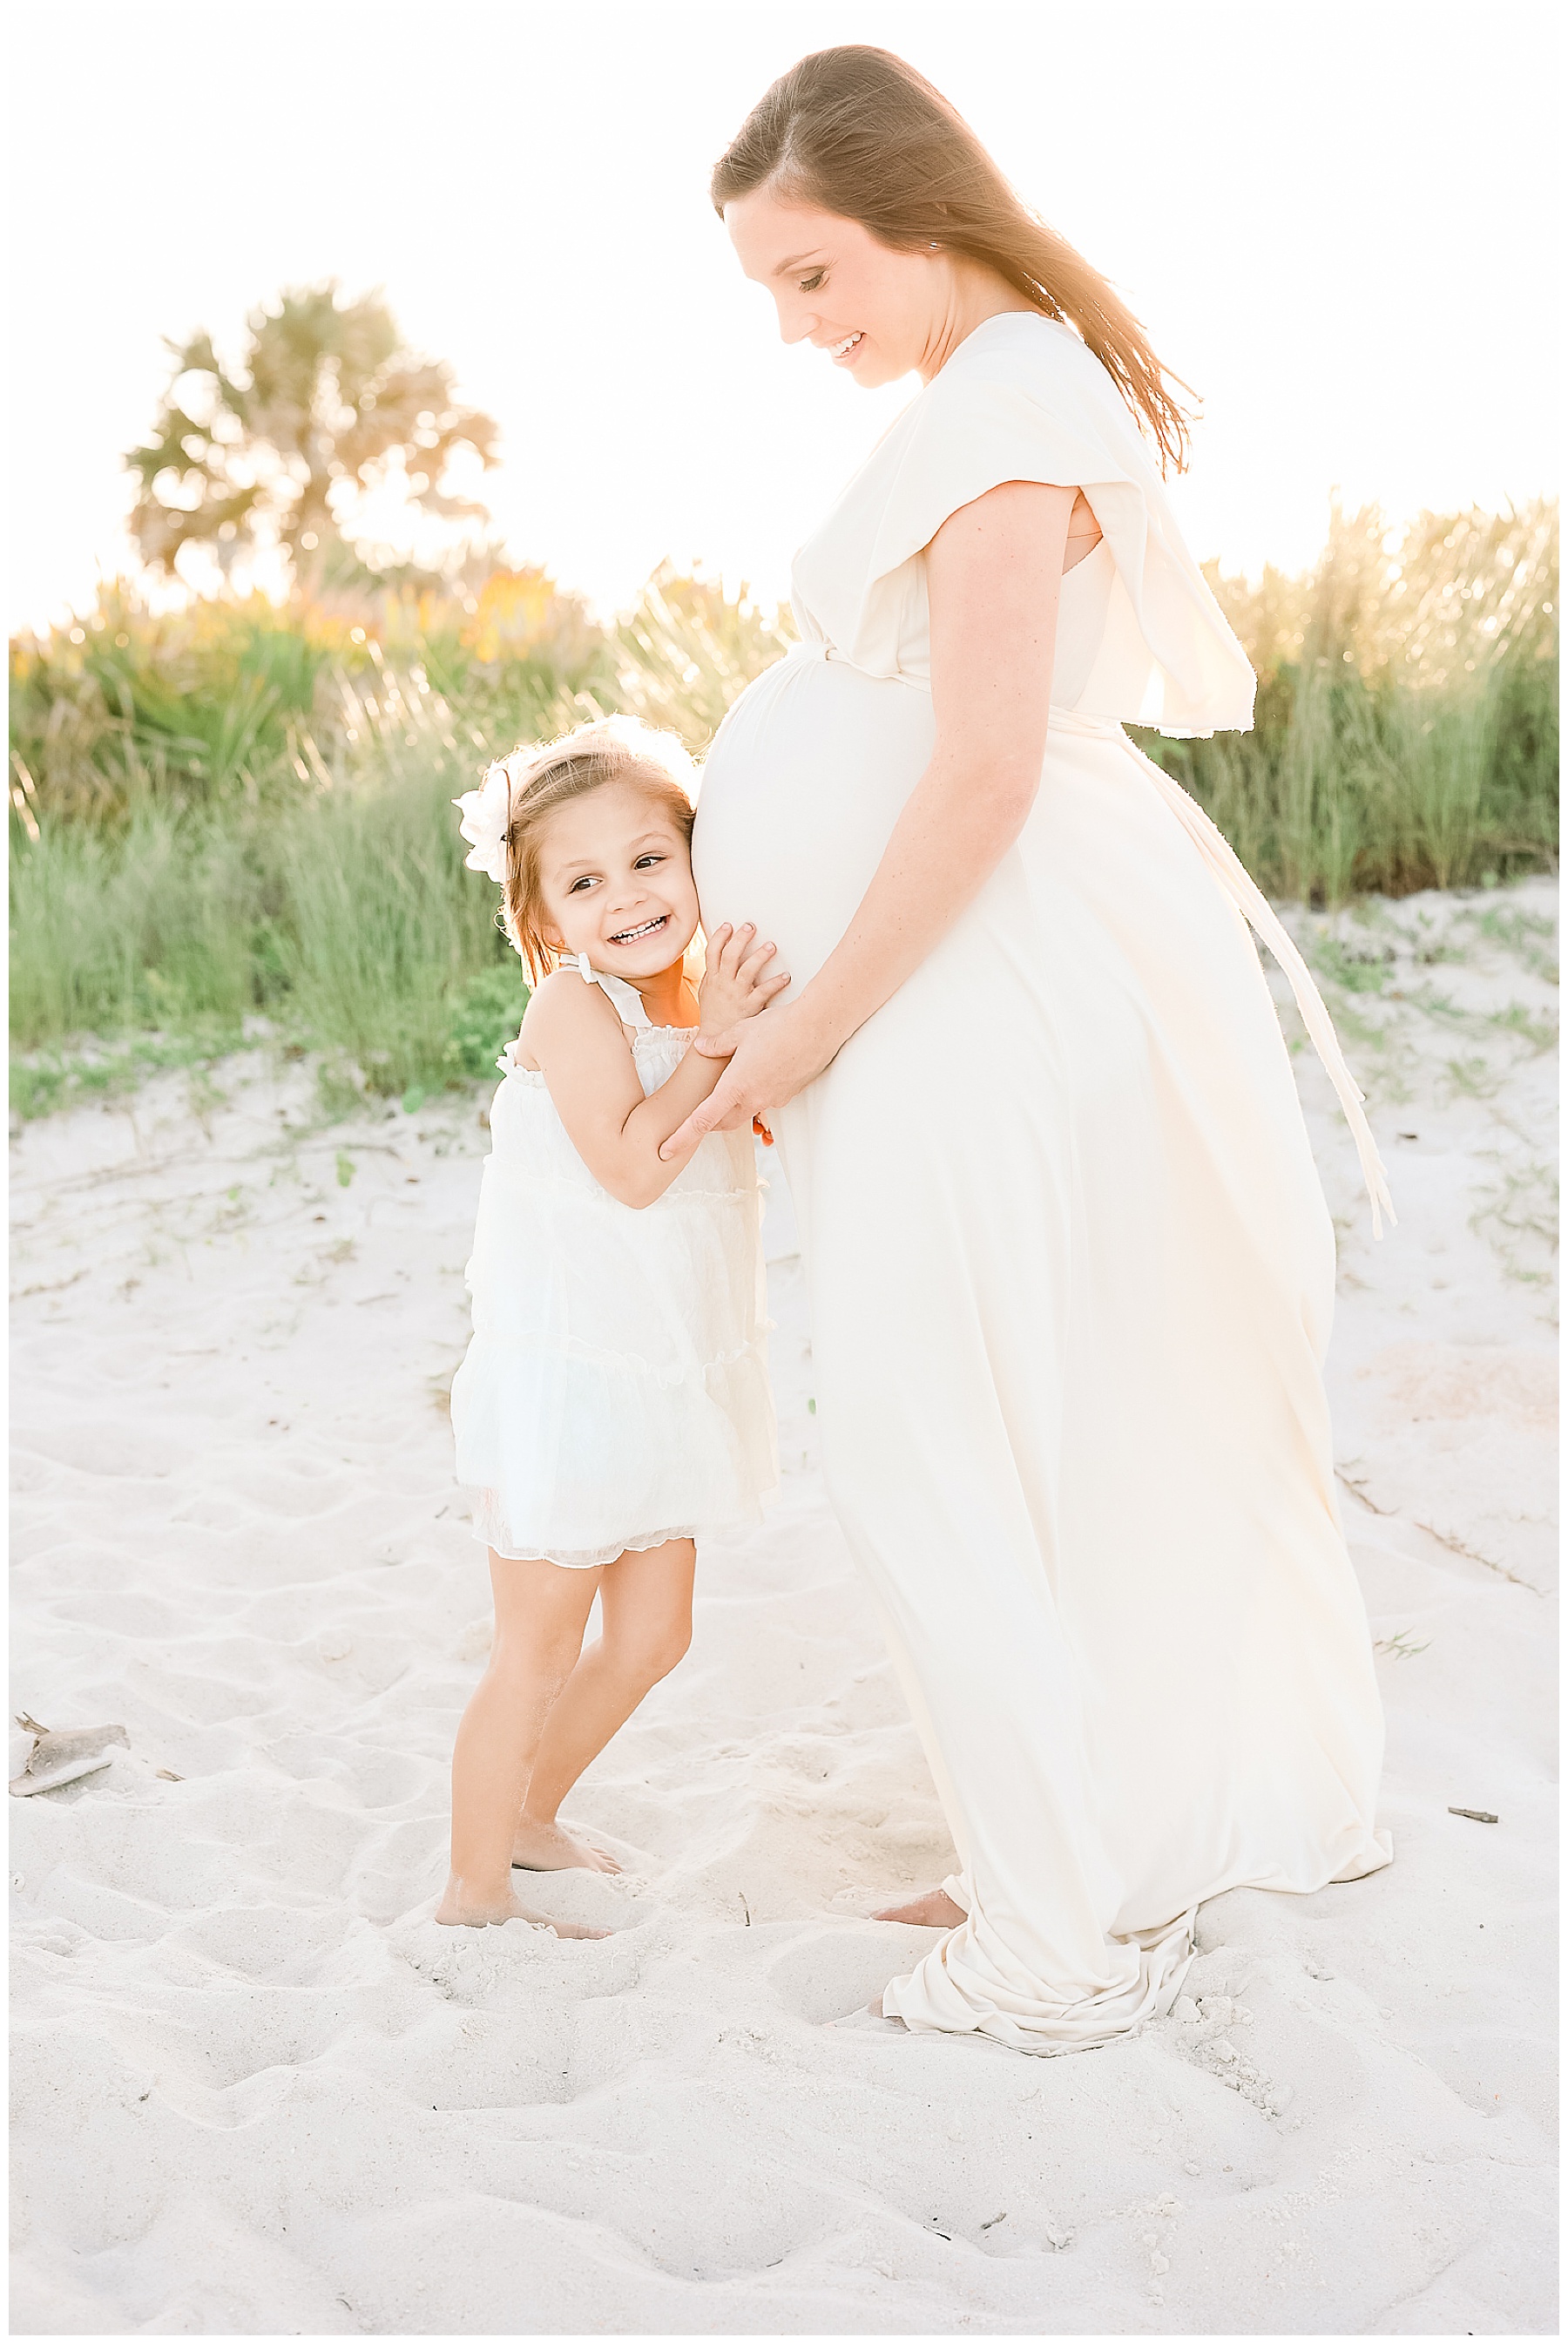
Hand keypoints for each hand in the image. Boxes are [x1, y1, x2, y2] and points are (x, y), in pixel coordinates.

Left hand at [660, 999, 832, 1158]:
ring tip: (729, 1088)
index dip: (682, 1138)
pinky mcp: (786, 1096)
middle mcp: (753, 1099)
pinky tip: (758, 1075)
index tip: (666, 1151)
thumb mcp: (741, 1031)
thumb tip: (702, 1047)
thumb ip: (718, 1043)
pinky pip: (763, 1104)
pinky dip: (754, 1097)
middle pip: (722, 1123)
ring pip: (744, 1115)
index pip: (702, 1120)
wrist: (818, 1028)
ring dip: (732, 1110)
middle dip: (708, 1123)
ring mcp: (772, 1100)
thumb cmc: (779, 1026)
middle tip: (695, 1116)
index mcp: (735, 1086)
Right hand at [697, 923, 789, 1041]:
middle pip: (730, 955)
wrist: (715, 1037)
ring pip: (747, 970)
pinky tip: (786, 976)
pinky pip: (764, 992)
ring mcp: (736, 994)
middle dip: (740, 939)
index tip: (728, 925)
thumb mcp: (706, 990)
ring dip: (760, 956)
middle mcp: (723, 983)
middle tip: (751, 927)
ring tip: (771, 946)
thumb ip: (711, 973)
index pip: (712, 952)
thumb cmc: (713, 1012)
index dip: (720, 937)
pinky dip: (776, 983)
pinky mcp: (749, 1006)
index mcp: (712, 977)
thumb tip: (716, 956)